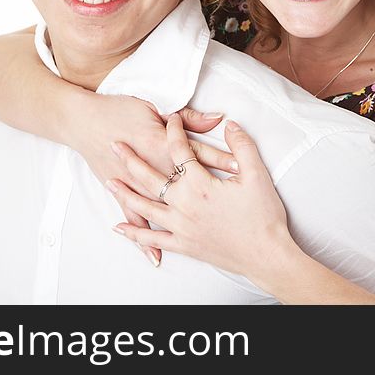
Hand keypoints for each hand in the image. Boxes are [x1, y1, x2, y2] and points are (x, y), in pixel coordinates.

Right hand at [73, 95, 226, 264]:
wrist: (82, 121)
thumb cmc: (119, 111)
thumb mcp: (155, 107)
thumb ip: (188, 117)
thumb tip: (217, 118)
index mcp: (161, 147)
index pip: (199, 156)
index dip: (222, 161)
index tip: (242, 170)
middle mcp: (151, 171)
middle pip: (187, 184)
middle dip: (212, 195)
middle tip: (237, 206)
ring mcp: (136, 187)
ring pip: (164, 209)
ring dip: (183, 222)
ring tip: (204, 237)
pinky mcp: (123, 195)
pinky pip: (137, 222)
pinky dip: (145, 239)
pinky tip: (156, 257)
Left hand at [107, 115, 293, 278]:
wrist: (266, 255)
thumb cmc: (263, 216)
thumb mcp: (257, 175)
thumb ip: (241, 145)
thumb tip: (230, 124)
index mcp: (200, 185)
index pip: (181, 150)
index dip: (175, 130)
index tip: (170, 118)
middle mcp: (184, 205)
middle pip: (151, 176)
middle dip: (131, 158)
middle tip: (114, 144)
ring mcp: (181, 226)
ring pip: (145, 205)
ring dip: (125, 192)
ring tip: (109, 180)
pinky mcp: (183, 245)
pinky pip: (153, 237)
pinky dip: (135, 233)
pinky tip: (120, 228)